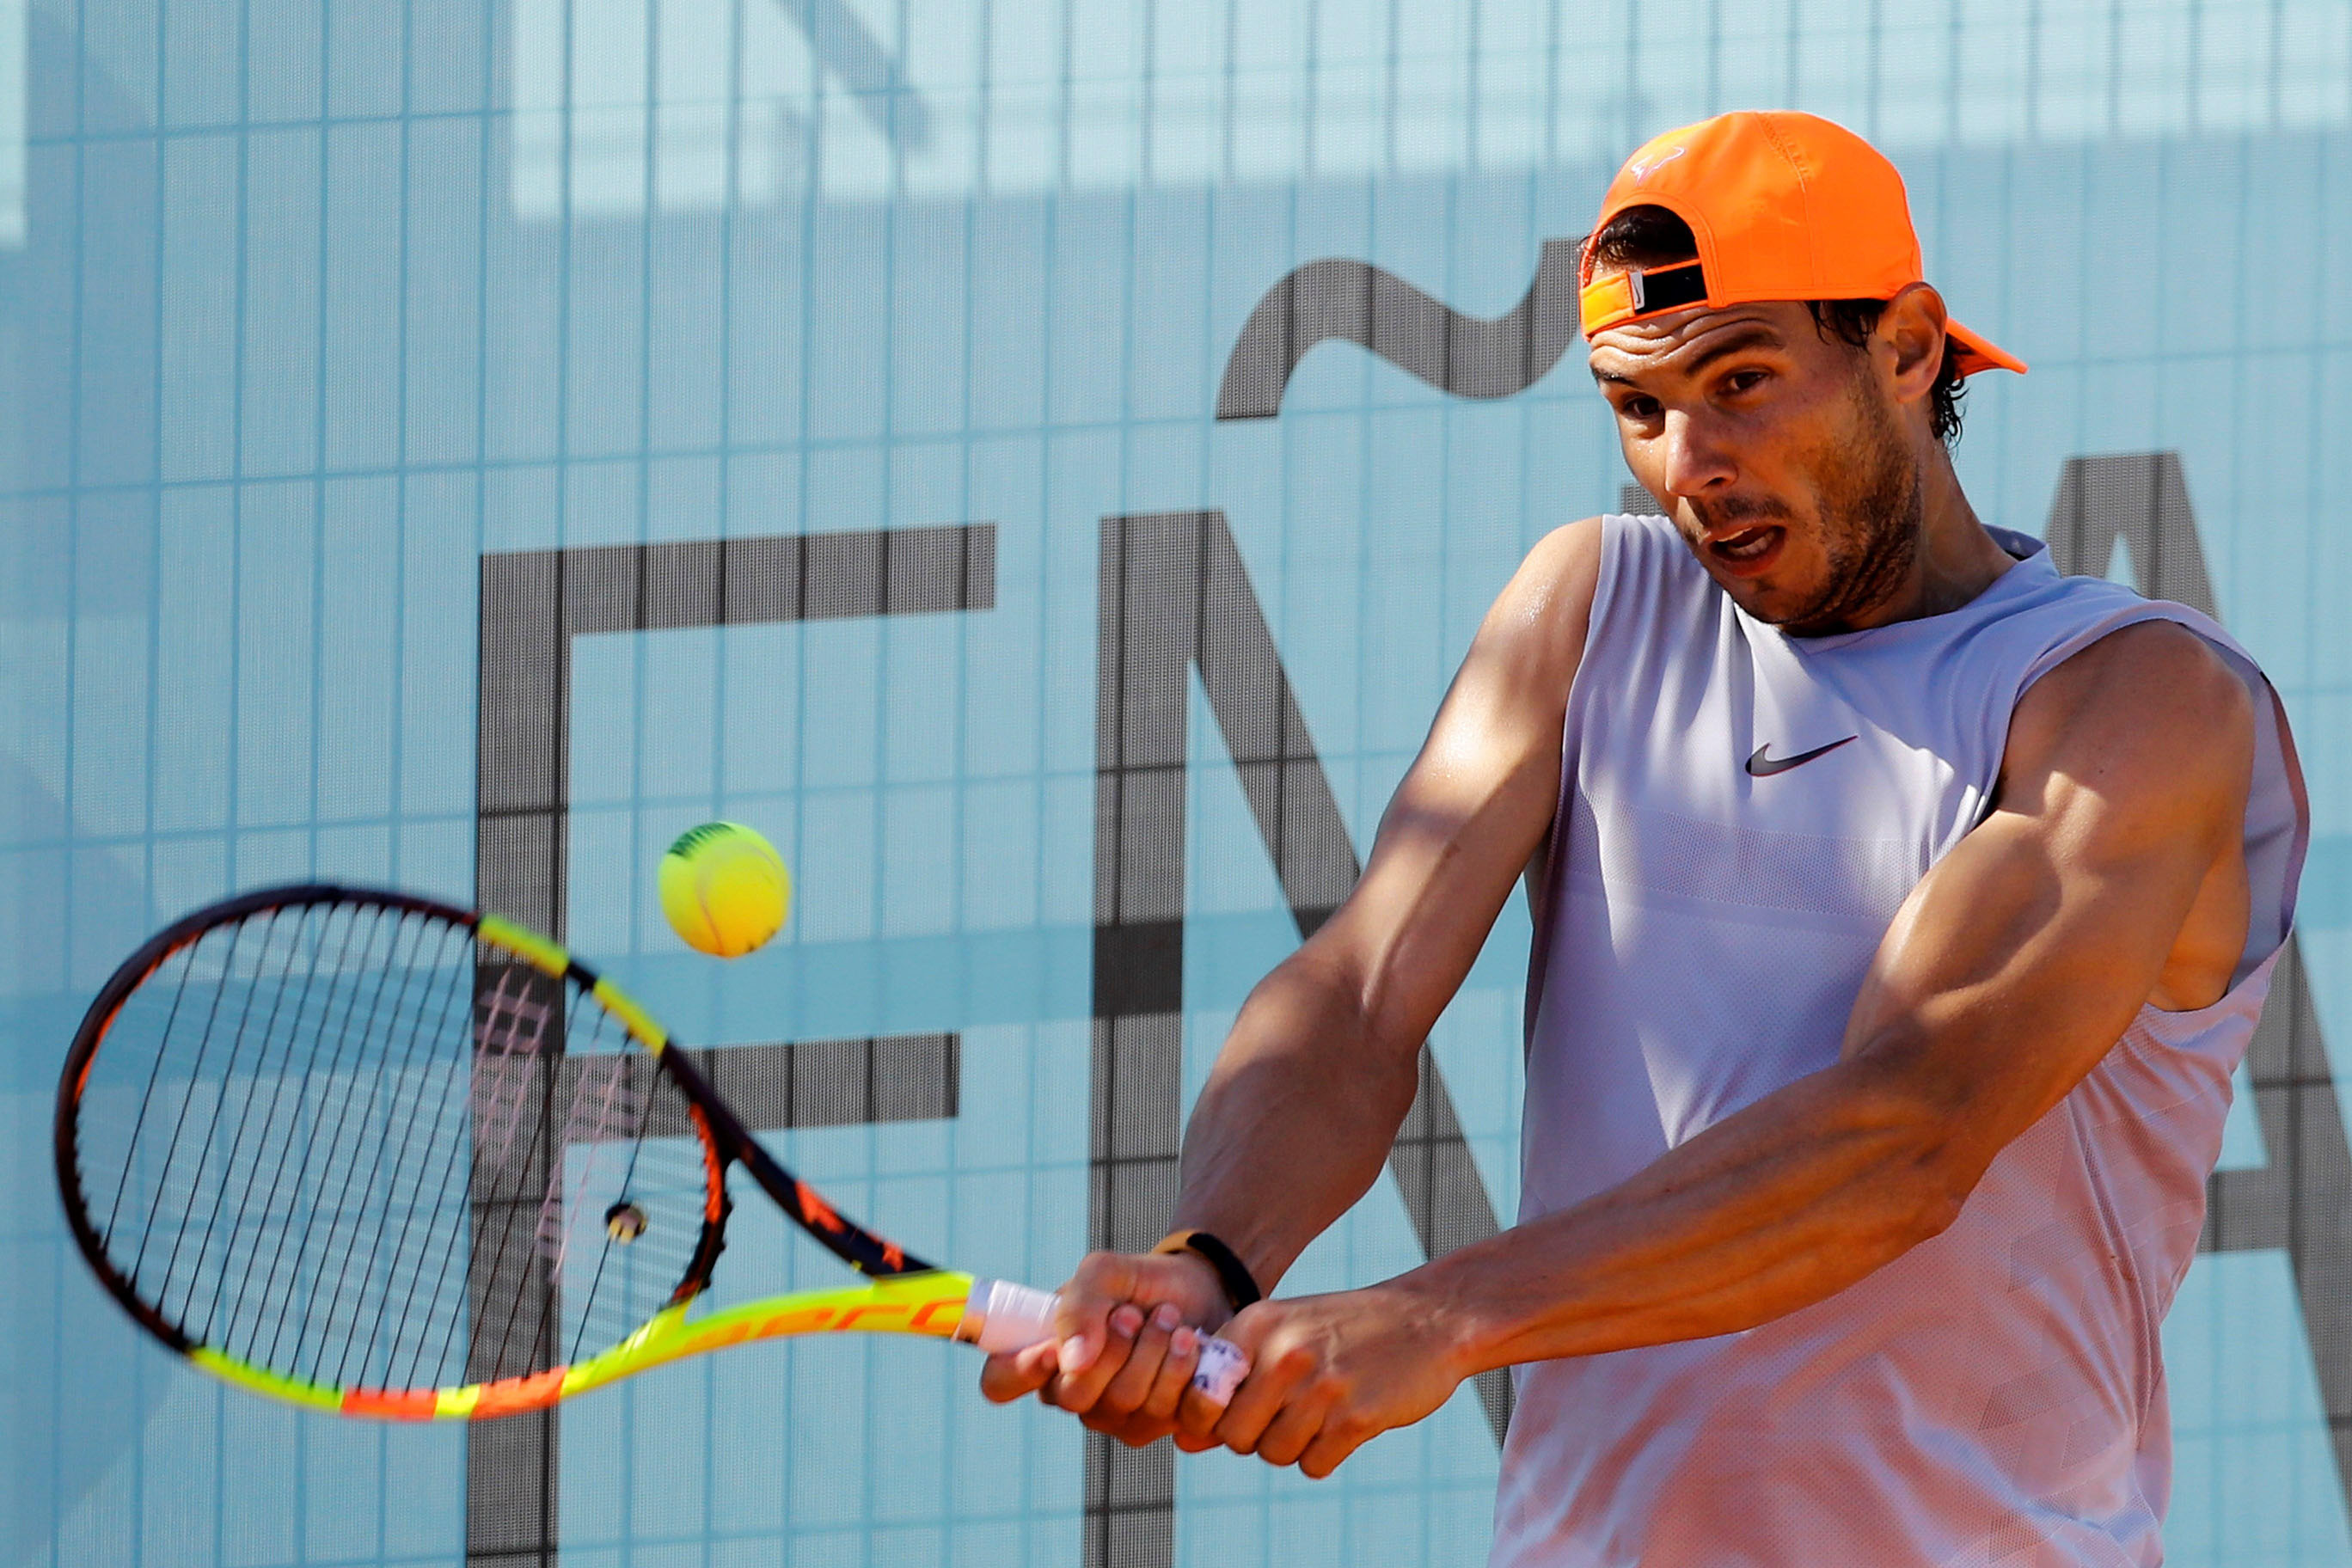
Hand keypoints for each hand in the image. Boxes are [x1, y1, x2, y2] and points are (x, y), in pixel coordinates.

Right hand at [977, 1248, 1231, 1445]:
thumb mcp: (1106, 1273)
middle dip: (1111, 1349)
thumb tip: (1071, 1361)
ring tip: (1171, 1318)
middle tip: (1133, 1312)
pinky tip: (1191, 1343)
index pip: (1000, 1382)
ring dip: (1154, 1350)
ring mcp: (1116, 1417)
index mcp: (1043, 1355)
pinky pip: (1169, 1414)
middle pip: (1074, 1397)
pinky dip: (1184, 1369)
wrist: (1202, 1290)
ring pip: (1126, 1403)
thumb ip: (1080, 1305)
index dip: (1019, 1372)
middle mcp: (1073, 1393)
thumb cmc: (1140, 1282)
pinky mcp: (1160, 1425)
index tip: (1052, 1350)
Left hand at [1178, 1283, 1470, 1478]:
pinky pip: (1314, 1465)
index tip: (1243, 1408)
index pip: (1200, 1397)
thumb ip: (1231, 1384)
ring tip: (1321, 1412)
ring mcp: (1321, 1386)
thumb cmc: (1343, 1332)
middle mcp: (1284, 1353)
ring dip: (1294, 1446)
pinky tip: (1345, 1423)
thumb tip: (1182, 1441)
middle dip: (1256, 1436)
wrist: (1425, 1319)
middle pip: (1233, 1435)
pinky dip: (1325, 1455)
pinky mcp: (1355, 1417)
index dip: (1214, 1418)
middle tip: (1288, 1413)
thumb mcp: (1283, 1336)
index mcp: (1257, 1325)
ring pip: (1273, 1454)